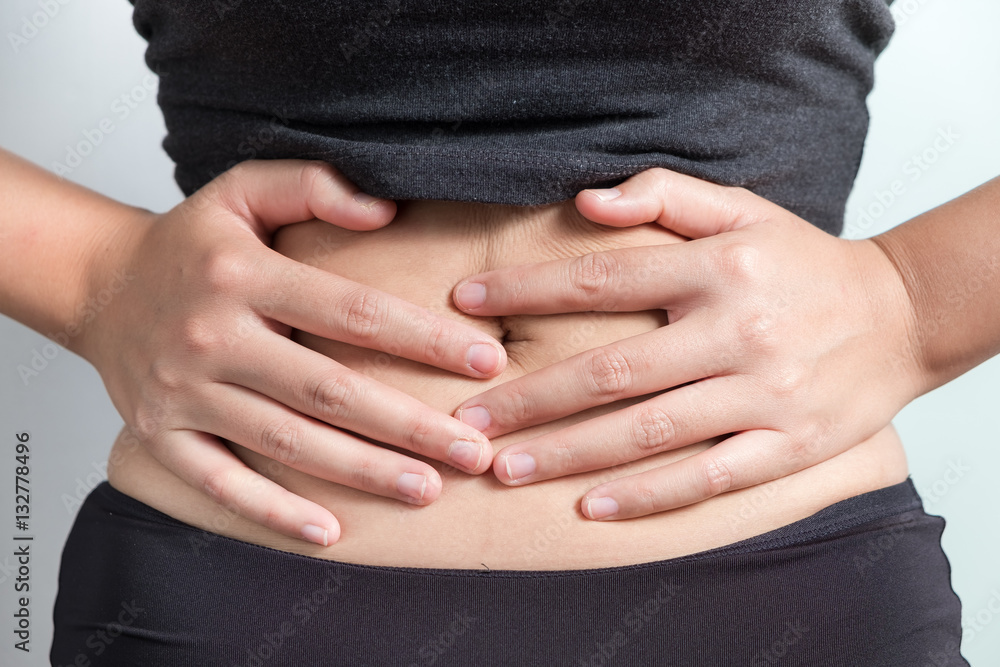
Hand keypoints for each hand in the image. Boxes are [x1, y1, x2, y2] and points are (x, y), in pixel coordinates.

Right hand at [78, 160, 503, 543]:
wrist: (98, 285)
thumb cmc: (191, 244)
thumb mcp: (242, 189)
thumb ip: (312, 186)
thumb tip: (385, 211)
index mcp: (242, 273)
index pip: (352, 310)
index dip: (424, 339)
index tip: (487, 362)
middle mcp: (213, 335)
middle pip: (329, 390)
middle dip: (410, 425)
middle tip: (474, 451)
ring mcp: (183, 392)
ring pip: (288, 443)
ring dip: (363, 472)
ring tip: (428, 489)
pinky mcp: (160, 436)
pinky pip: (220, 483)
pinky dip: (273, 512)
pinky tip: (331, 531)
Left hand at [449, 167, 920, 519]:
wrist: (902, 316)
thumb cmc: (804, 262)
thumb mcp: (744, 209)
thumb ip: (664, 196)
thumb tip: (586, 202)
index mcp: (718, 269)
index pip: (601, 280)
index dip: (526, 291)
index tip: (465, 303)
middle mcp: (737, 332)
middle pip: (613, 371)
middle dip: (531, 397)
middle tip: (469, 419)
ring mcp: (764, 395)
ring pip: (649, 433)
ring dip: (570, 454)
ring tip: (506, 469)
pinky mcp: (789, 446)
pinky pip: (708, 479)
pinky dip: (648, 497)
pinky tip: (591, 508)